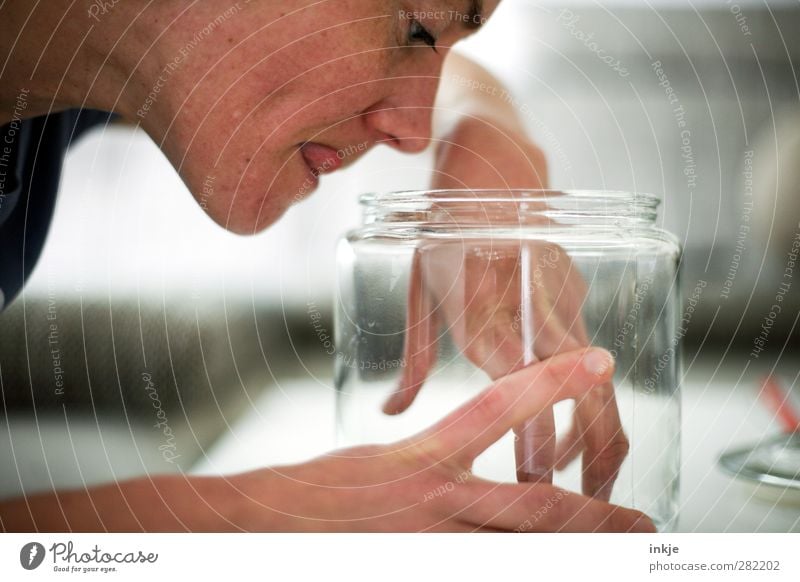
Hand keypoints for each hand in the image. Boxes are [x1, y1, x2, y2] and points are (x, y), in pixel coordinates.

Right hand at [230, 349, 653, 531]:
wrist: (267, 528)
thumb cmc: (321, 489)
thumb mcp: (384, 455)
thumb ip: (436, 453)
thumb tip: (473, 453)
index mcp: (425, 455)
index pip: (500, 406)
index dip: (553, 381)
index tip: (598, 360)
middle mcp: (436, 501)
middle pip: (534, 508)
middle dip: (595, 516)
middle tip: (643, 522)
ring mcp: (432, 545)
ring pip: (520, 553)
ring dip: (573, 554)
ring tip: (619, 554)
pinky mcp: (423, 566)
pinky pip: (487, 570)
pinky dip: (523, 568)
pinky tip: (554, 568)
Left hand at [383, 116, 628, 500]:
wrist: (493, 154)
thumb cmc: (442, 222)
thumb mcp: (416, 288)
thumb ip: (412, 358)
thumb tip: (392, 411)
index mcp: (478, 303)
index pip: (515, 385)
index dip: (534, 438)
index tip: (535, 481)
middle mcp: (526, 299)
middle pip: (578, 384)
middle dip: (592, 449)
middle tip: (586, 497)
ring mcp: (558, 288)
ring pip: (594, 368)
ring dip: (596, 424)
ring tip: (587, 470)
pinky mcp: (575, 280)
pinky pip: (586, 341)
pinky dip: (585, 383)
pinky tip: (574, 409)